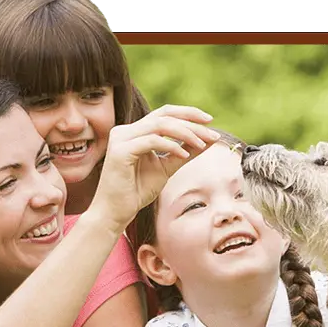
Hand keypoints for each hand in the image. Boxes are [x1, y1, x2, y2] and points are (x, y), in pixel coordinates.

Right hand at [90, 105, 219, 232]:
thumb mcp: (167, 168)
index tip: (210, 122)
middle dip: (191, 121)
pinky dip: (171, 146)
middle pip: (164, 115)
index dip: (188, 114)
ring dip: (185, 133)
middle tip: (212, 133)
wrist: (115, 212)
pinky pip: (151, 141)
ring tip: (202, 144)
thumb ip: (185, 152)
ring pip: (160, 125)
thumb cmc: (137, 191)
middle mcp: (126, 130)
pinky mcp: (120, 151)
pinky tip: (184, 156)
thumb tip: (210, 140)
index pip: (165, 113)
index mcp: (135, 132)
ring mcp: (121, 139)